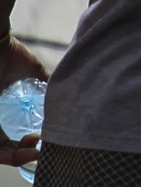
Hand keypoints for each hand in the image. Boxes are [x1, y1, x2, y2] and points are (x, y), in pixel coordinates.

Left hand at [0, 35, 46, 168]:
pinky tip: (28, 148)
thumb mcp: (31, 71)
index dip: (22, 147)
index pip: (3, 140)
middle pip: (1, 148)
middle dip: (20, 156)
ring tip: (35, 151)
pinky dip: (9, 154)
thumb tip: (64, 86)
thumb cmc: (9, 54)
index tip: (39, 139)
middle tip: (38, 150)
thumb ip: (44, 80)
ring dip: (16, 157)